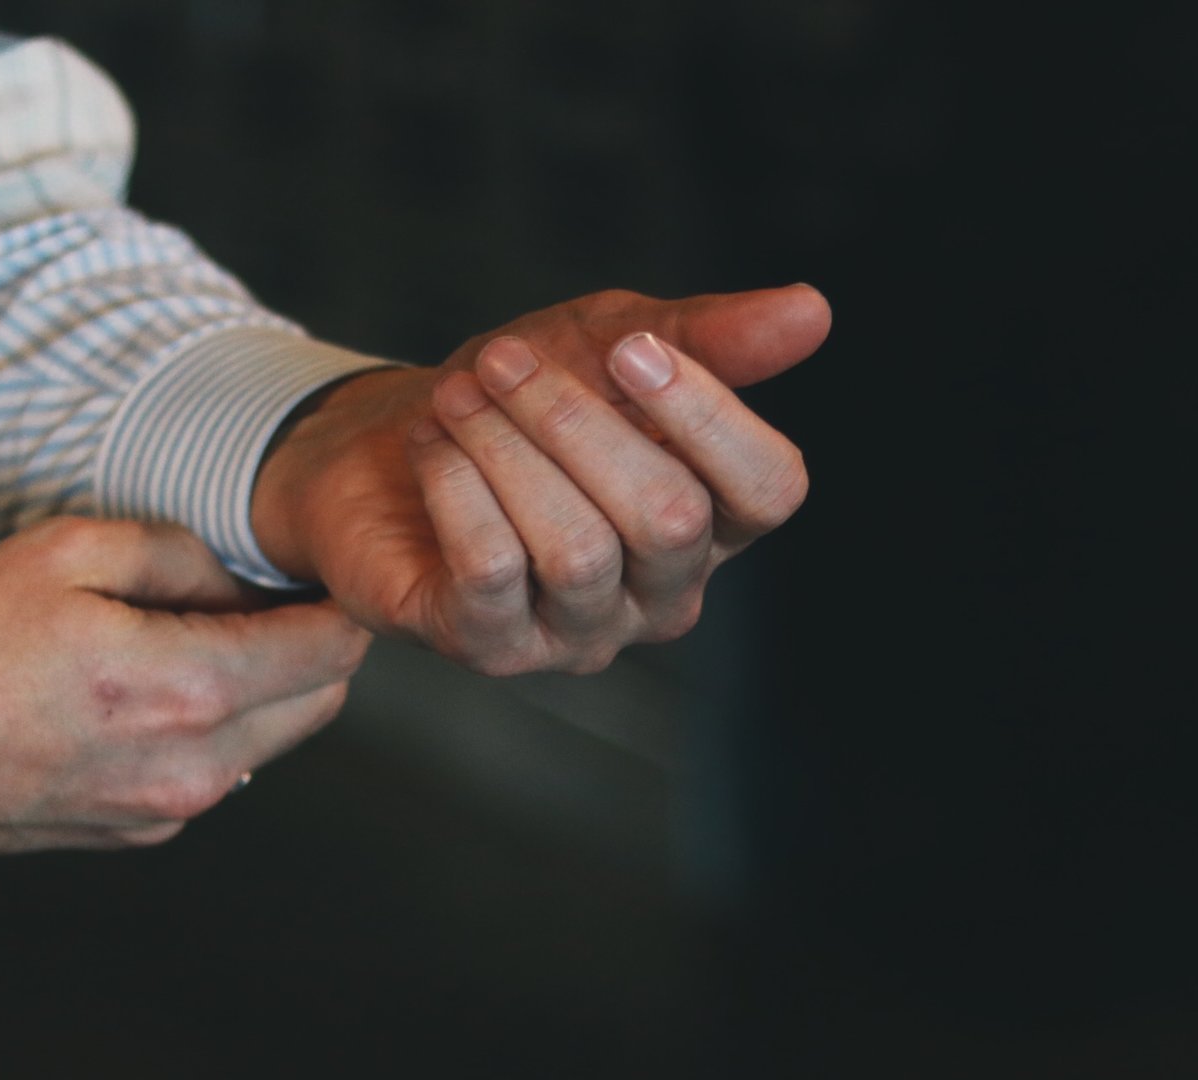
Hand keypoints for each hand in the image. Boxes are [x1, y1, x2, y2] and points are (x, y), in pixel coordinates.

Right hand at [0, 517, 366, 854]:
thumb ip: (180, 554)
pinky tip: (134, 691)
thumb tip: (240, 579)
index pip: (331, 651)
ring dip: (256, 690)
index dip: (336, 602)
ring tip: (179, 635)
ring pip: (268, 744)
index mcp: (187, 690)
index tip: (316, 570)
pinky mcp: (132, 836)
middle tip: (255, 594)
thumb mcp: (66, 549)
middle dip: (308, 645)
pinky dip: (203, 730)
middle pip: (319, 704)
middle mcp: (193, 769)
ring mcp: (164, 814)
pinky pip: (209, 775)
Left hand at [251, 284, 829, 674]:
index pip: (769, 490)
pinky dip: (458, 488)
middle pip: (669, 519)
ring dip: (507, 450)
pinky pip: (494, 573)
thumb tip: (812, 311)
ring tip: (459, 395)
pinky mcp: (493, 649)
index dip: (711, 417)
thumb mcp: (611, 342)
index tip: (633, 348)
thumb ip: (708, 335)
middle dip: (579, 422)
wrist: (384, 447)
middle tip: (504, 360)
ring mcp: (581, 633)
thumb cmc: (519, 398)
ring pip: (579, 551)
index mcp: (714, 520)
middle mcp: (661, 594)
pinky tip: (433, 442)